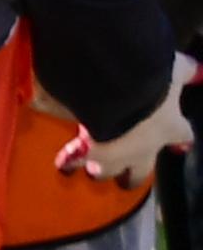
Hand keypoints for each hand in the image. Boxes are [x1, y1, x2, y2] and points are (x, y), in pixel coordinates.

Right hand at [59, 57, 199, 189]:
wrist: (115, 93)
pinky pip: (72, 158)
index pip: (182, 137)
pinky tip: (60, 162)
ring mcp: (112, 154)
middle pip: (140, 172)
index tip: (181, 143)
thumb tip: (198, 69)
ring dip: (99, 170)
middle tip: (126, 180)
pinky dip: (66, 159)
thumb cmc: (152, 84)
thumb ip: (185, 72)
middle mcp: (142, 149)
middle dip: (133, 175)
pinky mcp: (84, 152)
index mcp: (168, 128)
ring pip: (105, 171)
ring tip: (90, 171)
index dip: (181, 138)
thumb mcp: (174, 71)